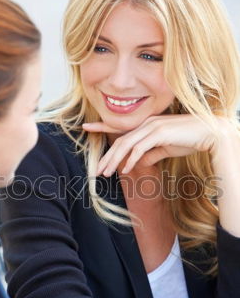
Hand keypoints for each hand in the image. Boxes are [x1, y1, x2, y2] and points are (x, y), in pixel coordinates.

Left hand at [83, 114, 217, 176]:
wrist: (210, 133)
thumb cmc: (189, 139)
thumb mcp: (166, 149)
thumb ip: (151, 155)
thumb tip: (138, 164)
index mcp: (146, 125)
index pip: (120, 127)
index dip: (102, 126)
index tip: (87, 127)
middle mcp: (146, 123)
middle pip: (120, 140)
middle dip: (107, 156)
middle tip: (97, 171)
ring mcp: (152, 127)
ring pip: (126, 144)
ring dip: (114, 160)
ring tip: (105, 173)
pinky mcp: (159, 133)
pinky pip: (140, 148)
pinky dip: (131, 160)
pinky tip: (126, 170)